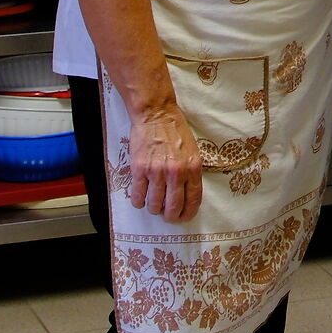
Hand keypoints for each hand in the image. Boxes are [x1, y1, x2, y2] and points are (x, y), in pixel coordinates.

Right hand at [125, 102, 203, 220]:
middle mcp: (176, 173)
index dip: (188, 213)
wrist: (156, 115)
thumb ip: (191, 173)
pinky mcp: (140, 169)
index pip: (193, 200)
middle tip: (166, 216)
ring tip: (153, 205)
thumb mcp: (193, 152)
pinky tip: (140, 199)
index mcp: (193, 168)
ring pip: (154, 204)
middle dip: (170, 216)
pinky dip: (139, 201)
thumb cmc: (175, 132)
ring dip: (154, 208)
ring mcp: (157, 172)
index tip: (183, 217)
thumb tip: (187, 194)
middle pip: (173, 207)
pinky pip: (138, 195)